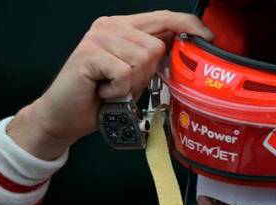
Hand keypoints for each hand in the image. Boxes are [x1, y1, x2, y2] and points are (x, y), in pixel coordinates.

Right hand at [7, 10, 212, 159]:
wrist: (67, 116)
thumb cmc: (103, 98)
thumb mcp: (136, 76)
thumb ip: (155, 59)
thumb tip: (187, 51)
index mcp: (124, 27)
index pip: (163, 17)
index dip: (188, 25)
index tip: (208, 36)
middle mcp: (111, 26)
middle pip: (156, 45)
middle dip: (147, 74)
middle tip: (124, 86)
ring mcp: (98, 37)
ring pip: (142, 59)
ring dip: (131, 84)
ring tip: (113, 89)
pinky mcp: (89, 53)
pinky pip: (124, 73)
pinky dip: (118, 90)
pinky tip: (103, 92)